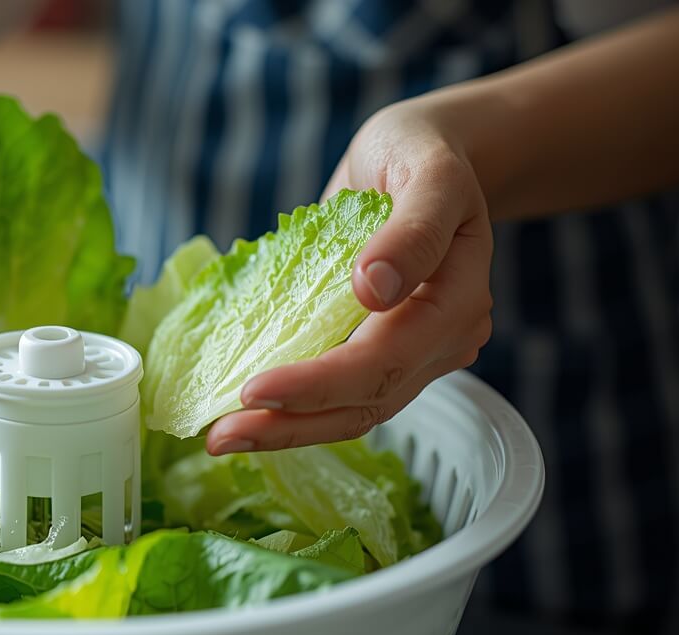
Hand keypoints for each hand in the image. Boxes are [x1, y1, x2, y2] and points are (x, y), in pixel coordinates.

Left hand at [207, 98, 494, 453]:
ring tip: (224, 438)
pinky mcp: (382, 352)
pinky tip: (249, 416)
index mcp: (457, 301)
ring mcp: (414, 353)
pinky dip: (296, 410)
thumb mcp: (425, 171)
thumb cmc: (422, 153)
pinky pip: (342, 395)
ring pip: (354, 412)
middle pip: (366, 402)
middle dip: (291, 423)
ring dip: (288, 430)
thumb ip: (411, 230)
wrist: (427, 153)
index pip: (383, 360)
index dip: (318, 383)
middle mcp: (442, 340)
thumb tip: (373, 290)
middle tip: (220, 436)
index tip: (254, 390)